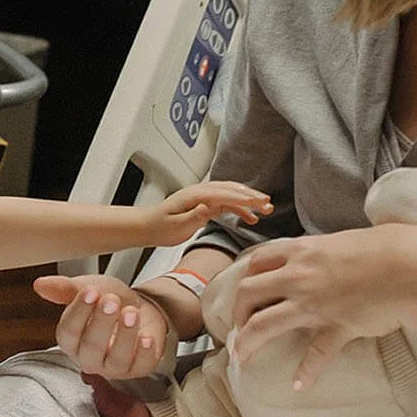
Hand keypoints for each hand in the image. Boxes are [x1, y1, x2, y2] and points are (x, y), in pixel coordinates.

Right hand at [34, 273, 174, 378]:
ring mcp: (114, 366)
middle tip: (111, 300)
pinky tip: (147, 338)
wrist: (140, 307)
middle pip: (91, 347)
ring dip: (125, 335)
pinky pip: (141, 366)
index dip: (79, 312)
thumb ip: (65, 288)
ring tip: (131, 312)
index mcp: (71, 340)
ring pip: (117, 359)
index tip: (90, 292)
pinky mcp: (138, 368)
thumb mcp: (89, 287)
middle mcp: (90, 357)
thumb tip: (40, 285)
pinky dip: (145, 353)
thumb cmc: (110, 301)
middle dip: (101, 322)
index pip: (68, 332)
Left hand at [151, 181, 272, 244]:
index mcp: (195, 195)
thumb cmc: (160, 226)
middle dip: (251, 196)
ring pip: (231, 195)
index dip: (243, 198)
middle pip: (231, 190)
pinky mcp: (206, 204)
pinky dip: (240, 208)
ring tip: (266, 209)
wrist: (149, 225)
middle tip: (268, 204)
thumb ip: (193, 216)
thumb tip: (208, 208)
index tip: (259, 202)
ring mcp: (204, 197)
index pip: (224, 194)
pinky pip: (227, 203)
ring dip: (249, 200)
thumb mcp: (175, 225)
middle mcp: (201, 192)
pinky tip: (251, 218)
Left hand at [227, 228, 416, 391]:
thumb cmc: (383, 250)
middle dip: (236, 312)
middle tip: (238, 326)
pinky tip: (299, 386)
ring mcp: (313, 304)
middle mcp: (298, 277)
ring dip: (247, 343)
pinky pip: (313, 356)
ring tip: (242, 358)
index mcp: (301, 252)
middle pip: (248, 293)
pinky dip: (305, 374)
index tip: (245, 293)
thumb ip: (320, 252)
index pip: (256, 262)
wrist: (410, 268)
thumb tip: (313, 257)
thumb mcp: (341, 242)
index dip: (245, 278)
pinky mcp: (334, 328)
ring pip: (263, 325)